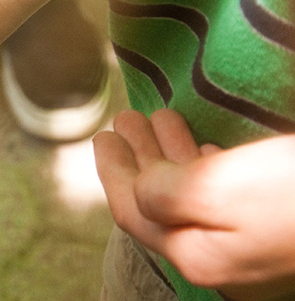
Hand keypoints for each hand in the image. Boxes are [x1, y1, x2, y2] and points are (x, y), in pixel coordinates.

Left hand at [94, 109, 294, 300]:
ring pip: (190, 196)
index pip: (134, 213)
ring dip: (167, 155)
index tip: (102, 135)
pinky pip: (221, 195)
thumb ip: (165, 193)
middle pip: (158, 205)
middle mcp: (218, 257)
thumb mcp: (218, 189)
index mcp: (196, 255)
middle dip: (137, 160)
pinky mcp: (273, 224)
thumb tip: (142, 188)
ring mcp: (247, 243)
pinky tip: (201, 146)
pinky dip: (201, 165)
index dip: (113, 172)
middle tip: (123, 122)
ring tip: (154, 118)